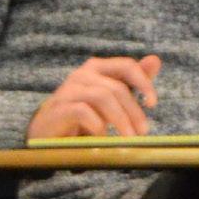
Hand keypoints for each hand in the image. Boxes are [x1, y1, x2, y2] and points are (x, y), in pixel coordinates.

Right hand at [27, 54, 158, 140]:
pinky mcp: (59, 108)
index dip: (143, 83)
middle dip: (133, 111)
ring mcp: (69, 90)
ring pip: (103, 97)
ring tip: (127, 138)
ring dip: (120, 120)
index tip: (152, 104)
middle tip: (142, 132)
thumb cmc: (80, 116)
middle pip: (116, 88)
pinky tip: (102, 138)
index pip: (127, 66)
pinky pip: (84, 112)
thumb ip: (131, 81)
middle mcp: (82, 74)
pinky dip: (97, 126)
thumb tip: (155, 60)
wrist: (44, 133)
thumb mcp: (109, 99)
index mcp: (97, 68)